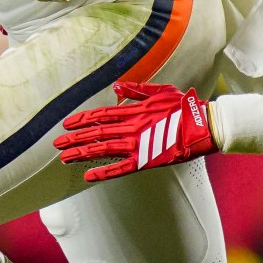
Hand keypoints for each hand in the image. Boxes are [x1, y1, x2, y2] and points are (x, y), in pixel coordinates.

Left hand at [59, 82, 216, 180]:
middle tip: (57, 143)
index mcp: (135, 110)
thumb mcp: (161, 91)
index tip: (67, 123)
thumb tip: (116, 86)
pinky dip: (103, 173)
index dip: (82, 119)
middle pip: (97, 133)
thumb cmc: (185, 108)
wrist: (205, 126)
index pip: (102, 115)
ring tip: (65, 158)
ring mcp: (138, 145)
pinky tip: (88, 176)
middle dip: (75, 138)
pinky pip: (120, 169)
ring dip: (82, 154)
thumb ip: (137, 90)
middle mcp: (132, 127)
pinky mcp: (147, 160)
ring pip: (103, 150)